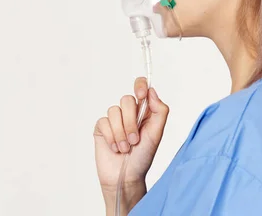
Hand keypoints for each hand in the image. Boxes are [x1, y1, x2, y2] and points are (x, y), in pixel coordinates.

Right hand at [93, 77, 169, 196]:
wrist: (126, 176)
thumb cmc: (143, 156)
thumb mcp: (157, 133)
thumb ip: (159, 111)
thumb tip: (152, 92)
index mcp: (144, 111)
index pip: (141, 87)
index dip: (140, 86)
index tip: (141, 95)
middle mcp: (129, 112)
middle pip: (126, 100)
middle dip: (131, 122)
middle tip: (135, 140)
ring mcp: (114, 120)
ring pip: (114, 111)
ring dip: (121, 133)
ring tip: (125, 148)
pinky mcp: (102, 128)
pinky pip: (104, 122)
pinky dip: (111, 137)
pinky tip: (115, 148)